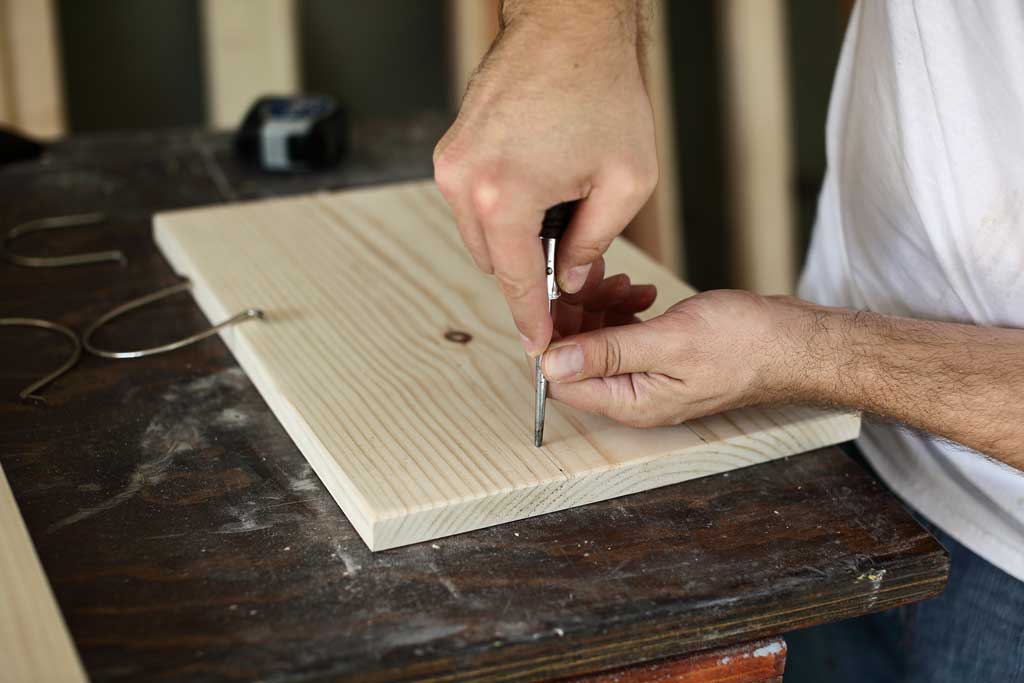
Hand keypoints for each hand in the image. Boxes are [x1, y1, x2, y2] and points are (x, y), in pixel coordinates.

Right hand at [433, 0, 656, 355]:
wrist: (568, 24)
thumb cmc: (601, 88)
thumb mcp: (626, 181)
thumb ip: (595, 242)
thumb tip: (572, 278)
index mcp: (503, 197)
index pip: (516, 282)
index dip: (533, 320)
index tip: (539, 348)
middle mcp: (464, 182)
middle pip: (494, 262)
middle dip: (532, 272)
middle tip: (575, 264)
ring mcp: (450, 163)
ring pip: (481, 234)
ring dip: (517, 239)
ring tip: (563, 205)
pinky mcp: (450, 148)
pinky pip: (474, 203)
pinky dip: (504, 210)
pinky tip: (542, 183)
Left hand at [544, 290, 807, 427]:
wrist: (795, 341)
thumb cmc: (747, 346)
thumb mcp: (669, 343)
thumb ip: (607, 354)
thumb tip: (551, 363)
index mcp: (629, 403)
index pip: (559, 382)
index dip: (550, 339)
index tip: (556, 300)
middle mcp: (633, 396)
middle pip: (576, 357)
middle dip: (578, 316)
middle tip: (595, 281)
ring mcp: (647, 376)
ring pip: (599, 339)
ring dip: (603, 306)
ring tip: (627, 285)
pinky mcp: (660, 356)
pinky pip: (624, 333)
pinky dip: (625, 309)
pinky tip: (643, 294)